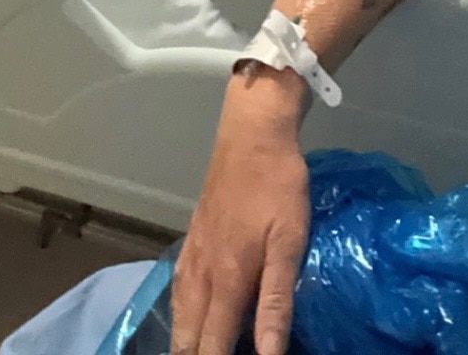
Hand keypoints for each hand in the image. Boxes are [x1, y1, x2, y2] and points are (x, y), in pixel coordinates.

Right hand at [171, 73, 309, 354]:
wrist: (251, 135)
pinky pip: (178, 292)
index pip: (212, 348)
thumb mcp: (289, 241)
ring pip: (179, 317)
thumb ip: (276, 300)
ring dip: (188, 342)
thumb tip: (268, 353)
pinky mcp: (192, 239)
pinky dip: (182, 316)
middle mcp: (200, 276)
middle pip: (188, 339)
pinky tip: (189, 316)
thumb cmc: (277, 186)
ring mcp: (192, 256)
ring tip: (202, 350)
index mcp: (225, 281)